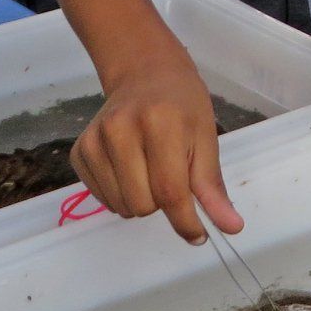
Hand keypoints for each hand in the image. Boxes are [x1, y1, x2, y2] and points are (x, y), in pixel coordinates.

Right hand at [70, 61, 239, 244]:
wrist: (146, 74)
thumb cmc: (183, 105)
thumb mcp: (206, 138)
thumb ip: (213, 187)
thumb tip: (231, 228)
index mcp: (160, 123)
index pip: (170, 191)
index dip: (186, 221)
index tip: (200, 236)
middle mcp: (120, 130)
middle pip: (143, 204)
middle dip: (163, 203)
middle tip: (171, 176)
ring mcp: (94, 140)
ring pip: (121, 207)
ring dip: (142, 200)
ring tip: (150, 169)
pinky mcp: (78, 151)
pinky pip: (101, 199)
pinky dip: (121, 194)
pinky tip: (130, 167)